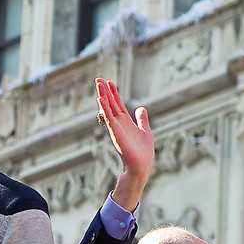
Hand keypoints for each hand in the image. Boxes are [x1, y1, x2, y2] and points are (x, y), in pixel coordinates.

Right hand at [95, 78, 153, 211]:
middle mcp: (118, 123)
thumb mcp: (145, 130)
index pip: (117, 104)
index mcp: (125, 121)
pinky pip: (108, 118)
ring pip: (107, 108)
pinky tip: (100, 99)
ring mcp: (115, 127)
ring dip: (102, 95)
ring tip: (98, 83)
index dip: (113, 92)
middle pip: (110, 103)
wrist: (141, 164)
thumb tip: (141, 108)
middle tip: (98, 78)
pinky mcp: (115, 132)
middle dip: (104, 91)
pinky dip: (104, 108)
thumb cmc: (143, 151)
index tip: (109, 81)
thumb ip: (142, 119)